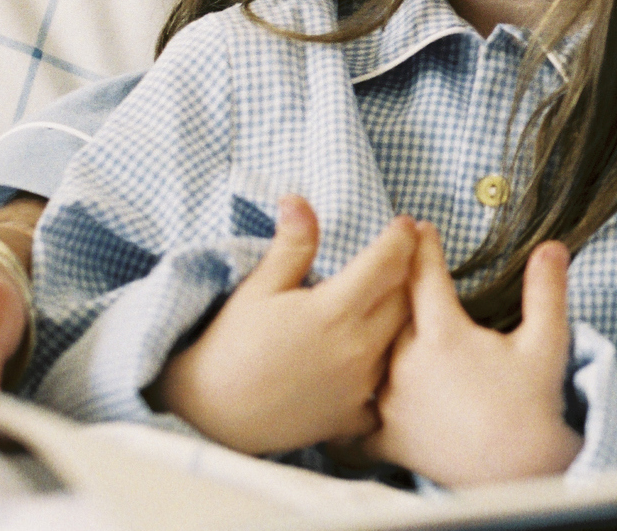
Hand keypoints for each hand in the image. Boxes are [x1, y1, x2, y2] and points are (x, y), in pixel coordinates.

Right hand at [150, 196, 413, 453]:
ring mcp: (359, 386)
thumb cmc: (230, 344)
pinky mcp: (354, 416)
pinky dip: (389, 367)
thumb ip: (292, 245)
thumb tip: (299, 199)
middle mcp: (357, 348)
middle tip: (403, 256)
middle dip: (407, 272)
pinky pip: (388, 385)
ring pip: (403, 341)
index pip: (388, 261)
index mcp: (334, 310)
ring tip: (391, 300)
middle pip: (405, 299)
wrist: (209, 415)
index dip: (400, 237)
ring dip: (402, 317)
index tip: (404, 223)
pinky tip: (380, 356)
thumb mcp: (258, 288)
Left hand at [363, 226, 580, 486]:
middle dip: (388, 284)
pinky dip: (348, 410)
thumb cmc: (532, 406)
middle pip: (387, 313)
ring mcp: (392, 402)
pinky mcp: (388, 438)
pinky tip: (339, 399)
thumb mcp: (546, 342)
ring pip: (367, 359)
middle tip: (387, 263)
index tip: (418, 227)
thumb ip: (546, 291)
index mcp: (443, 335)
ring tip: (360, 323)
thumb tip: (552, 247)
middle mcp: (407, 364)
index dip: (421, 247)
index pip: (424, 276)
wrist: (517, 471)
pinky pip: (355, 421)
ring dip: (365, 340)